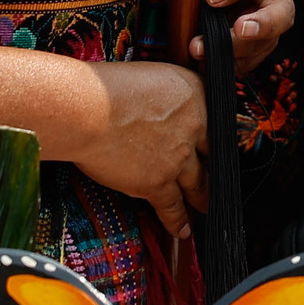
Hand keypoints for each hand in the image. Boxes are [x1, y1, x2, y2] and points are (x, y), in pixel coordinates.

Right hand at [81, 62, 207, 235]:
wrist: (87, 109)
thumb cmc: (106, 87)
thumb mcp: (151, 75)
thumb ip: (169, 92)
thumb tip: (167, 105)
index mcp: (195, 94)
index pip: (215, 119)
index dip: (213, 136)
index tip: (213, 145)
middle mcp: (194, 126)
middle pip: (212, 153)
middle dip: (214, 168)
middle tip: (216, 177)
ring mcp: (178, 157)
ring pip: (198, 183)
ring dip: (202, 197)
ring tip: (205, 205)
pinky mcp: (157, 182)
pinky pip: (173, 207)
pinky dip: (178, 221)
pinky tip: (183, 229)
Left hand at [157, 0, 293, 71]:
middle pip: (280, 15)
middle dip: (261, 24)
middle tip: (239, 29)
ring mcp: (273, 26)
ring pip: (263, 44)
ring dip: (232, 50)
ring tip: (200, 50)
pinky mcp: (262, 48)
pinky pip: (250, 61)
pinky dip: (228, 64)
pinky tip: (205, 63)